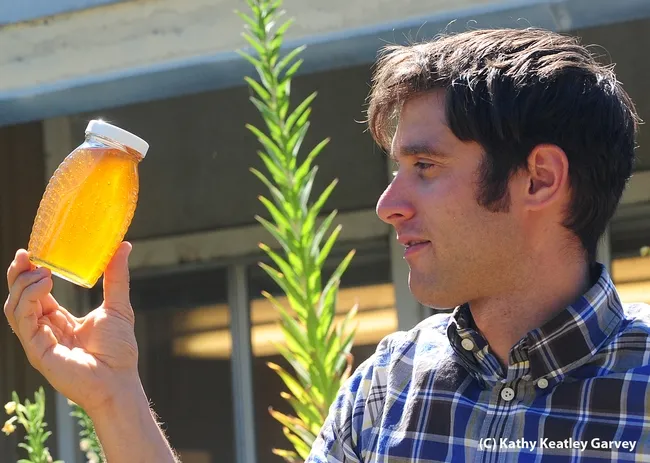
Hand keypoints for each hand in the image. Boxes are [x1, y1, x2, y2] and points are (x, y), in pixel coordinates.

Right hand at [4, 242, 140, 414]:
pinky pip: (22, 320)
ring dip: (24, 285)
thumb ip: (116, 277)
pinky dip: (28, 299)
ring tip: (43, 272)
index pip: (35, 293)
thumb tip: (124, 246)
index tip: (32, 252)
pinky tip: (44, 285)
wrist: (119, 379)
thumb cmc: (119, 349)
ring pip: (14, 307)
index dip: (31, 272)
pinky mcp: (37, 350)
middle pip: (19, 297)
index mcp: (58, 320)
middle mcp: (44, 330)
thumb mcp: (117, 305)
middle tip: (26, 254)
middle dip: (18, 274)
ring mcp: (38, 341)